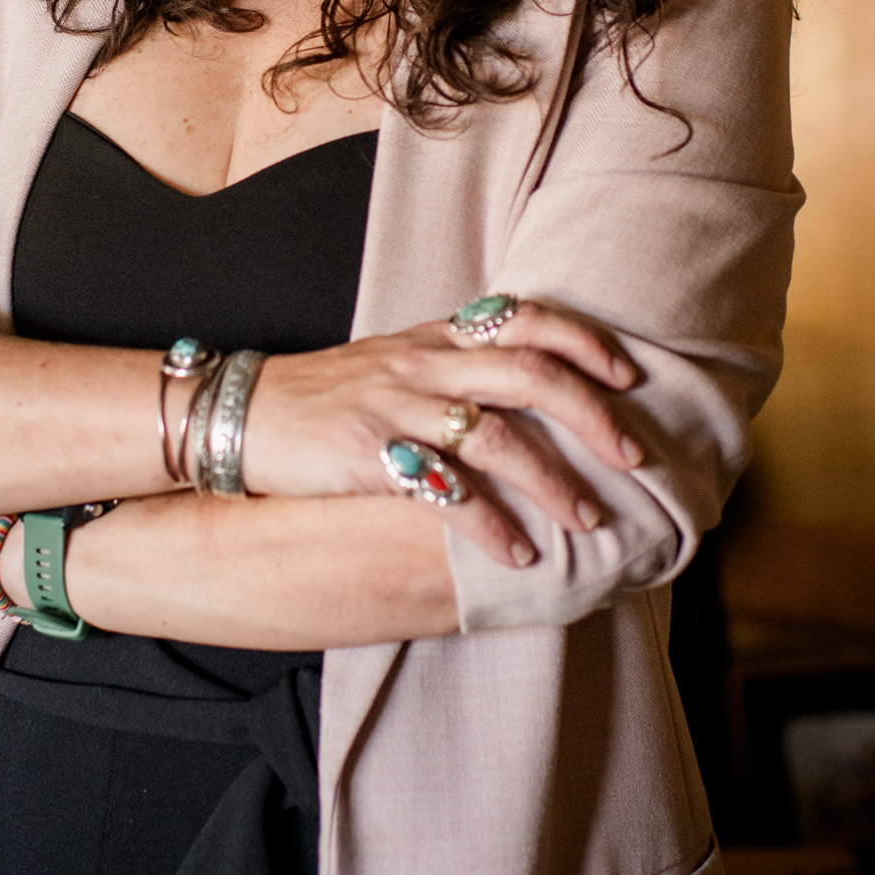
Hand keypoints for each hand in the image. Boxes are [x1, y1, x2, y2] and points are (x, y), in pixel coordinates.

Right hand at [243, 302, 642, 569]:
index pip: (525, 318)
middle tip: (634, 458)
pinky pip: (446, 491)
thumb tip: (526, 388)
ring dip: (554, 483)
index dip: (584, 342)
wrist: (239, 415)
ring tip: (588, 521)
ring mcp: (396, 405)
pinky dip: (491, 526)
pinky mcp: (368, 452)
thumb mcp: (391, 364)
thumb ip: (451, 366)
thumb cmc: (322, 399)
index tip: (628, 375)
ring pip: (499, 436)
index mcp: (434, 337)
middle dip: (593, 417)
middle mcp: (423, 363)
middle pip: (531, 375)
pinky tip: (518, 556)